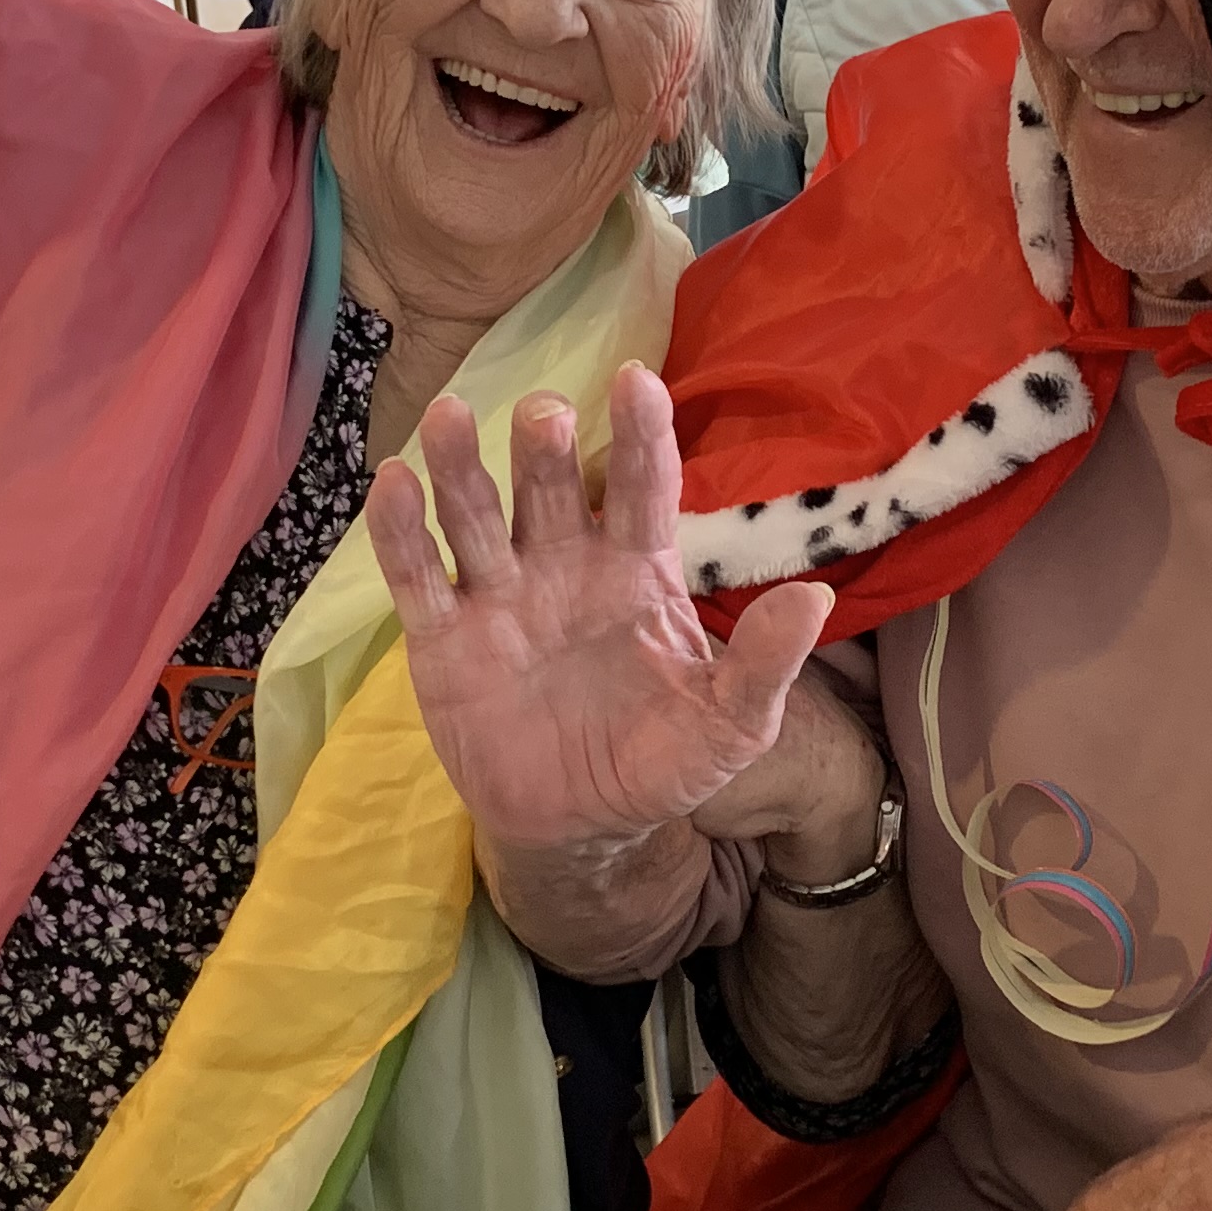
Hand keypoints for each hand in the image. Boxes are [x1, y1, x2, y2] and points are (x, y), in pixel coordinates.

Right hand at [371, 364, 836, 853]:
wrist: (579, 829)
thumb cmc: (658, 761)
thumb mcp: (729, 726)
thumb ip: (765, 664)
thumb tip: (816, 598)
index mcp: (636, 567)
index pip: (640, 485)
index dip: (639, 433)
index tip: (637, 381)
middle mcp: (564, 561)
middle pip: (550, 484)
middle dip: (543, 444)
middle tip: (543, 415)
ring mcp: (499, 592)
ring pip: (476, 512)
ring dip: (461, 464)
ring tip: (450, 416)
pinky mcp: (443, 635)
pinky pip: (420, 574)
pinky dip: (402, 531)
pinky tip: (395, 482)